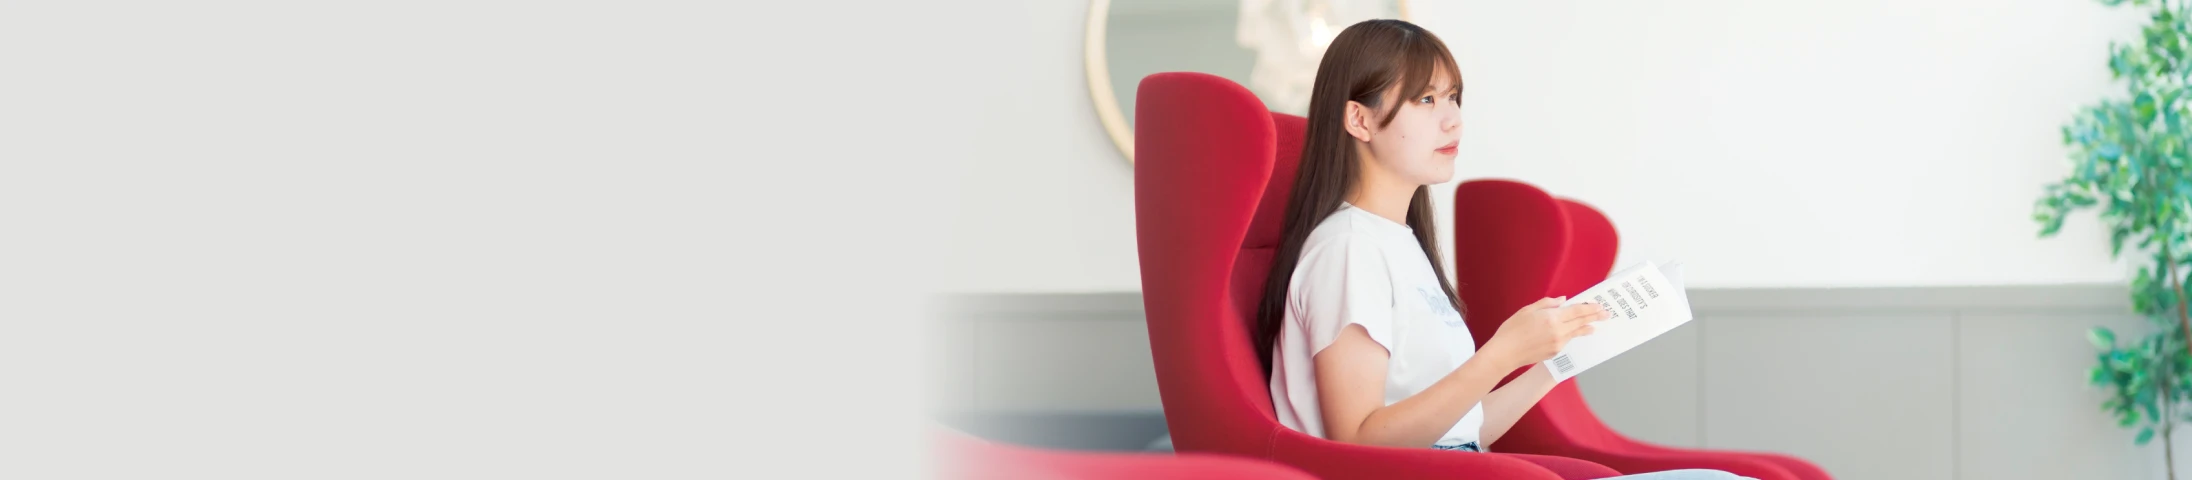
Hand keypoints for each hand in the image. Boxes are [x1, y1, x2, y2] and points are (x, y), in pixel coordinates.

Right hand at [1480, 297, 1607, 368]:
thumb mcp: (1527, 310)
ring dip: (1586, 328)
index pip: (1577, 311)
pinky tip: (1573, 334)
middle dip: (1595, 317)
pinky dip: (1571, 336)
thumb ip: (1547, 303)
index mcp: (1552, 318)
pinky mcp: (1555, 352)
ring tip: (1594, 326)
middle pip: (1581, 322)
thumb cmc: (1512, 330)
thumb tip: (1563, 301)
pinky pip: (1566, 341)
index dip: (1590, 308)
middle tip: (1606, 314)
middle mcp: (1559, 331)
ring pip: (1576, 333)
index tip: (1599, 306)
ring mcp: (1558, 344)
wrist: (1505, 353)